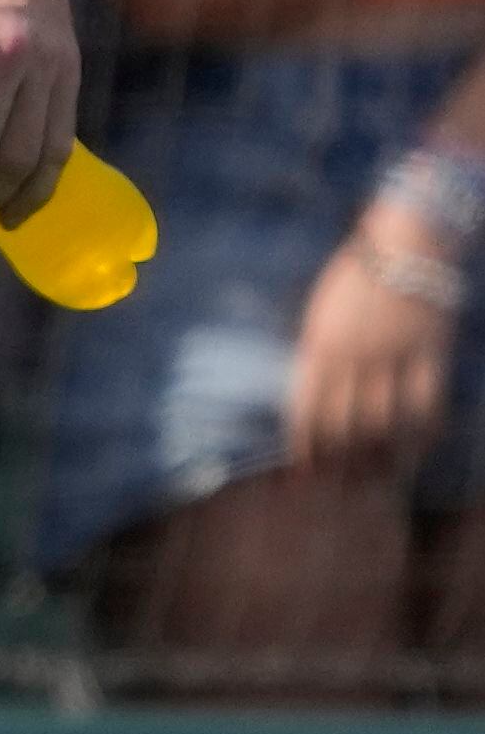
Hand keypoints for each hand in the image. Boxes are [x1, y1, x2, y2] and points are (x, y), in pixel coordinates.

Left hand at [285, 206, 458, 472]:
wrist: (403, 246)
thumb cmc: (353, 280)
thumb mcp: (320, 316)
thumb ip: (316, 357)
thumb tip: (310, 403)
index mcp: (319, 344)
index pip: (307, 409)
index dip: (305, 447)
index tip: (302, 473)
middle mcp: (356, 356)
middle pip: (347, 425)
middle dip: (340, 463)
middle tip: (339, 487)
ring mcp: (396, 357)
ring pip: (388, 423)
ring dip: (380, 458)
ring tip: (375, 480)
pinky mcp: (432, 356)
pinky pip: (429, 406)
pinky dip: (423, 435)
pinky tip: (416, 451)